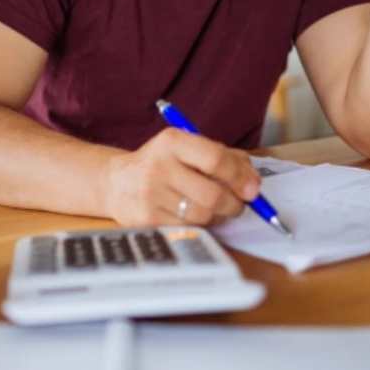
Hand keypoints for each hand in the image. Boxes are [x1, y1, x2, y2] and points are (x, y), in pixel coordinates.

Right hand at [102, 128, 260, 226]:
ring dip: (218, 216)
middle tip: (238, 204)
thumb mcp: (188, 149)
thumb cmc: (163, 164)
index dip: (240, 176)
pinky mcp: (147, 219)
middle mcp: (158, 166)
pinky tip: (193, 216)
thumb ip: (224, 158)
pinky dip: (200, 225)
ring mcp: (150, 195)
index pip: (215, 159)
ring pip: (204, 215)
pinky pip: (189, 228)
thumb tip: (253, 181)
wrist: (116, 182)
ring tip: (213, 208)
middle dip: (234, 204)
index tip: (253, 189)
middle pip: (213, 194)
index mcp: (172, 141)